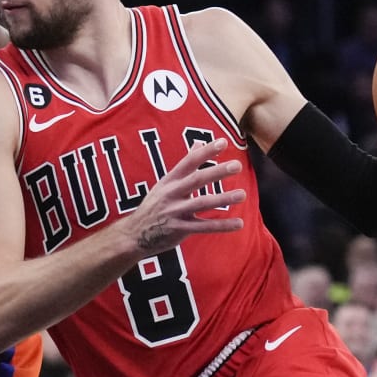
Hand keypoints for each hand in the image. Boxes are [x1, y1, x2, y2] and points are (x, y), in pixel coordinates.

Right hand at [118, 137, 246, 254]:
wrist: (134, 234)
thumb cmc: (154, 206)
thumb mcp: (165, 183)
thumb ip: (185, 165)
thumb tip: (199, 142)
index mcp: (169, 181)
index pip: (189, 162)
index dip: (206, 152)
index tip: (223, 142)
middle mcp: (172, 194)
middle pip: (197, 180)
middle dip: (217, 172)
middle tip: (237, 165)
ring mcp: (175, 212)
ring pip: (202, 203)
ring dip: (223, 199)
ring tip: (242, 195)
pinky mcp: (179, 229)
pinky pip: (204, 227)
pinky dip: (222, 226)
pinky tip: (239, 224)